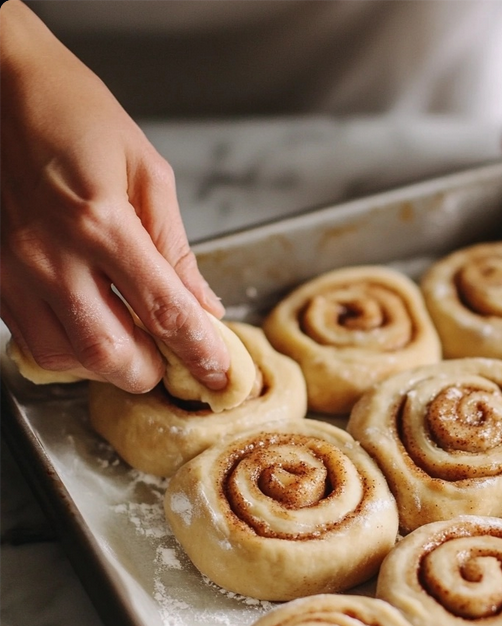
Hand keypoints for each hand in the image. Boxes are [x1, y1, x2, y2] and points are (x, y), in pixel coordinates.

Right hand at [0, 0, 228, 392]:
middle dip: (149, 371)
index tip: (219, 374)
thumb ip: (176, 249)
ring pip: (66, 356)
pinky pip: (32, 339)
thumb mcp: (147, 172)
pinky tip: (92, 328)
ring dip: (108, 366)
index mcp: (101, 222)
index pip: (164, 312)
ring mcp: (13, 270)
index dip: (199, 352)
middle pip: (109, 353)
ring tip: (133, 345)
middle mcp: (51, 254)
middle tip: (170, 361)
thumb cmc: (75, 115)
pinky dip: (71, 349)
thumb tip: (204, 305)